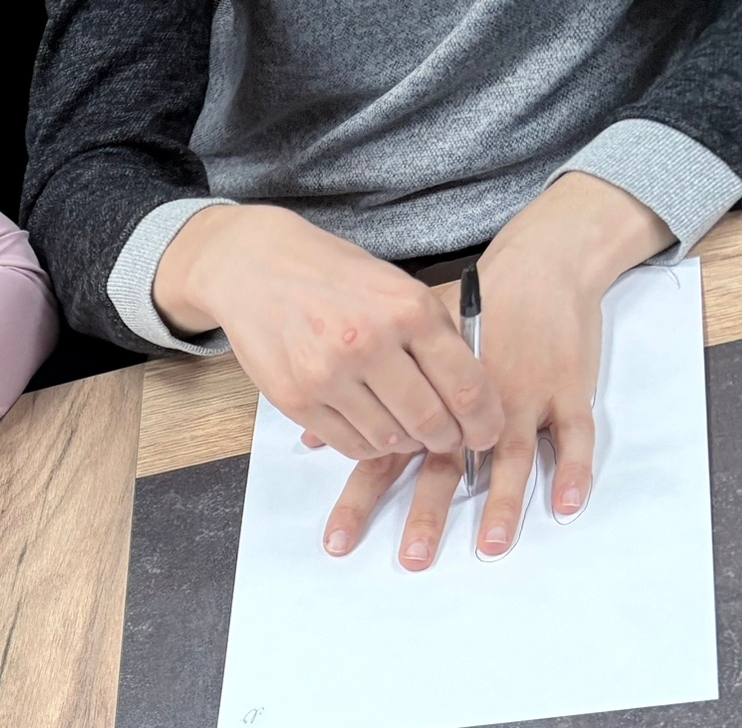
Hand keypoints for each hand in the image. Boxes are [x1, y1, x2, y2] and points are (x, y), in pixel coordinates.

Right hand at [155, 203, 503, 465]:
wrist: (254, 267)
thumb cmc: (331, 275)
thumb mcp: (395, 287)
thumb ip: (431, 334)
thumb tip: (467, 392)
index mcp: (408, 309)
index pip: (465, 385)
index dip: (484, 420)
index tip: (487, 433)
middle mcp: (370, 343)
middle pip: (429, 419)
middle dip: (447, 439)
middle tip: (450, 440)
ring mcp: (329, 375)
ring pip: (389, 438)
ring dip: (406, 443)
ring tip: (408, 431)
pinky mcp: (296, 399)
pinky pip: (348, 443)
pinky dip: (369, 446)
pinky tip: (373, 430)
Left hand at [319, 173, 674, 567]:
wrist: (542, 262)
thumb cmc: (472, 307)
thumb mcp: (405, 342)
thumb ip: (363, 396)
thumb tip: (314, 440)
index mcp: (426, 398)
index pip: (384, 455)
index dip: (360, 500)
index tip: (338, 544)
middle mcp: (472, 405)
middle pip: (444, 466)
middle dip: (427, 516)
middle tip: (412, 561)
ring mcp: (525, 397)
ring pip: (511, 458)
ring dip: (501, 503)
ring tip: (489, 547)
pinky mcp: (569, 388)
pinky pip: (574, 436)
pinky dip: (573, 470)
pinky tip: (566, 507)